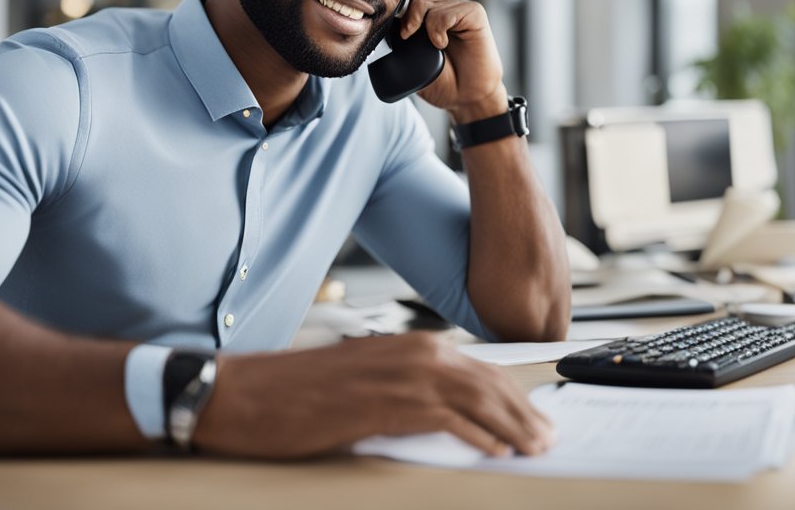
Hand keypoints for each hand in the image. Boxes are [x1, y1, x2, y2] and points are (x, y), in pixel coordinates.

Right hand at [193, 333, 555, 459]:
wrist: (246, 392)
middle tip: (547, 435)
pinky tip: (496, 450)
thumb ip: (408, 392)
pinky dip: (478, 434)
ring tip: (535, 446)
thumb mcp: (364, 383)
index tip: (532, 416)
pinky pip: (447, 418)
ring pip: (477, 398)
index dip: (512, 396)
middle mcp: (414, 353)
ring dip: (512, 425)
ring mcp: (401, 375)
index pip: (479, 369)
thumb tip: (448, 417)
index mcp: (411, 345)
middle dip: (523, 411)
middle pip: (488, 382)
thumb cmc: (296, 391)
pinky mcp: (386, 403)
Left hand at [398, 0, 506, 119]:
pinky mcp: (474, 14)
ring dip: (419, 20)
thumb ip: (401, 33)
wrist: (465, 97)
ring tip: (428, 44)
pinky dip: (438, 28)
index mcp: (432, 11)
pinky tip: (442, 44)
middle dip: (406, 2)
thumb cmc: (440, 79)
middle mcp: (446, 5)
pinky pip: (446, 11)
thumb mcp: (411, 54)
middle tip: (406, 32)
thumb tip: (384, 15)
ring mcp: (461, 8)